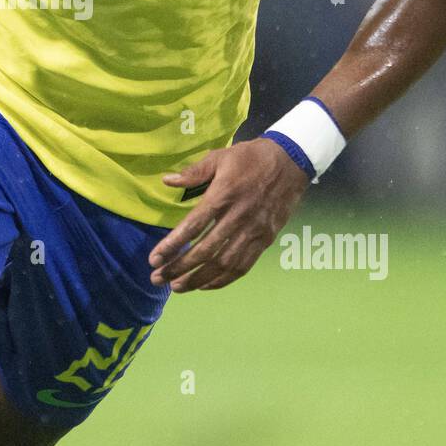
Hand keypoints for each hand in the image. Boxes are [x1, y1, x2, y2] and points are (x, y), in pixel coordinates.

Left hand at [149, 137, 309, 293]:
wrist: (290, 162)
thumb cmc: (250, 158)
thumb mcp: (219, 157)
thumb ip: (193, 172)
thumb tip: (167, 180)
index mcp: (223, 195)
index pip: (193, 226)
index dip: (172, 245)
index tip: (154, 259)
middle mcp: (238, 218)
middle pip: (205, 250)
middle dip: (178, 268)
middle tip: (158, 278)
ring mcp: (253, 231)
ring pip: (223, 264)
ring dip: (198, 279)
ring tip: (177, 287)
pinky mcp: (265, 240)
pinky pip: (243, 266)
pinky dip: (223, 280)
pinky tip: (205, 285)